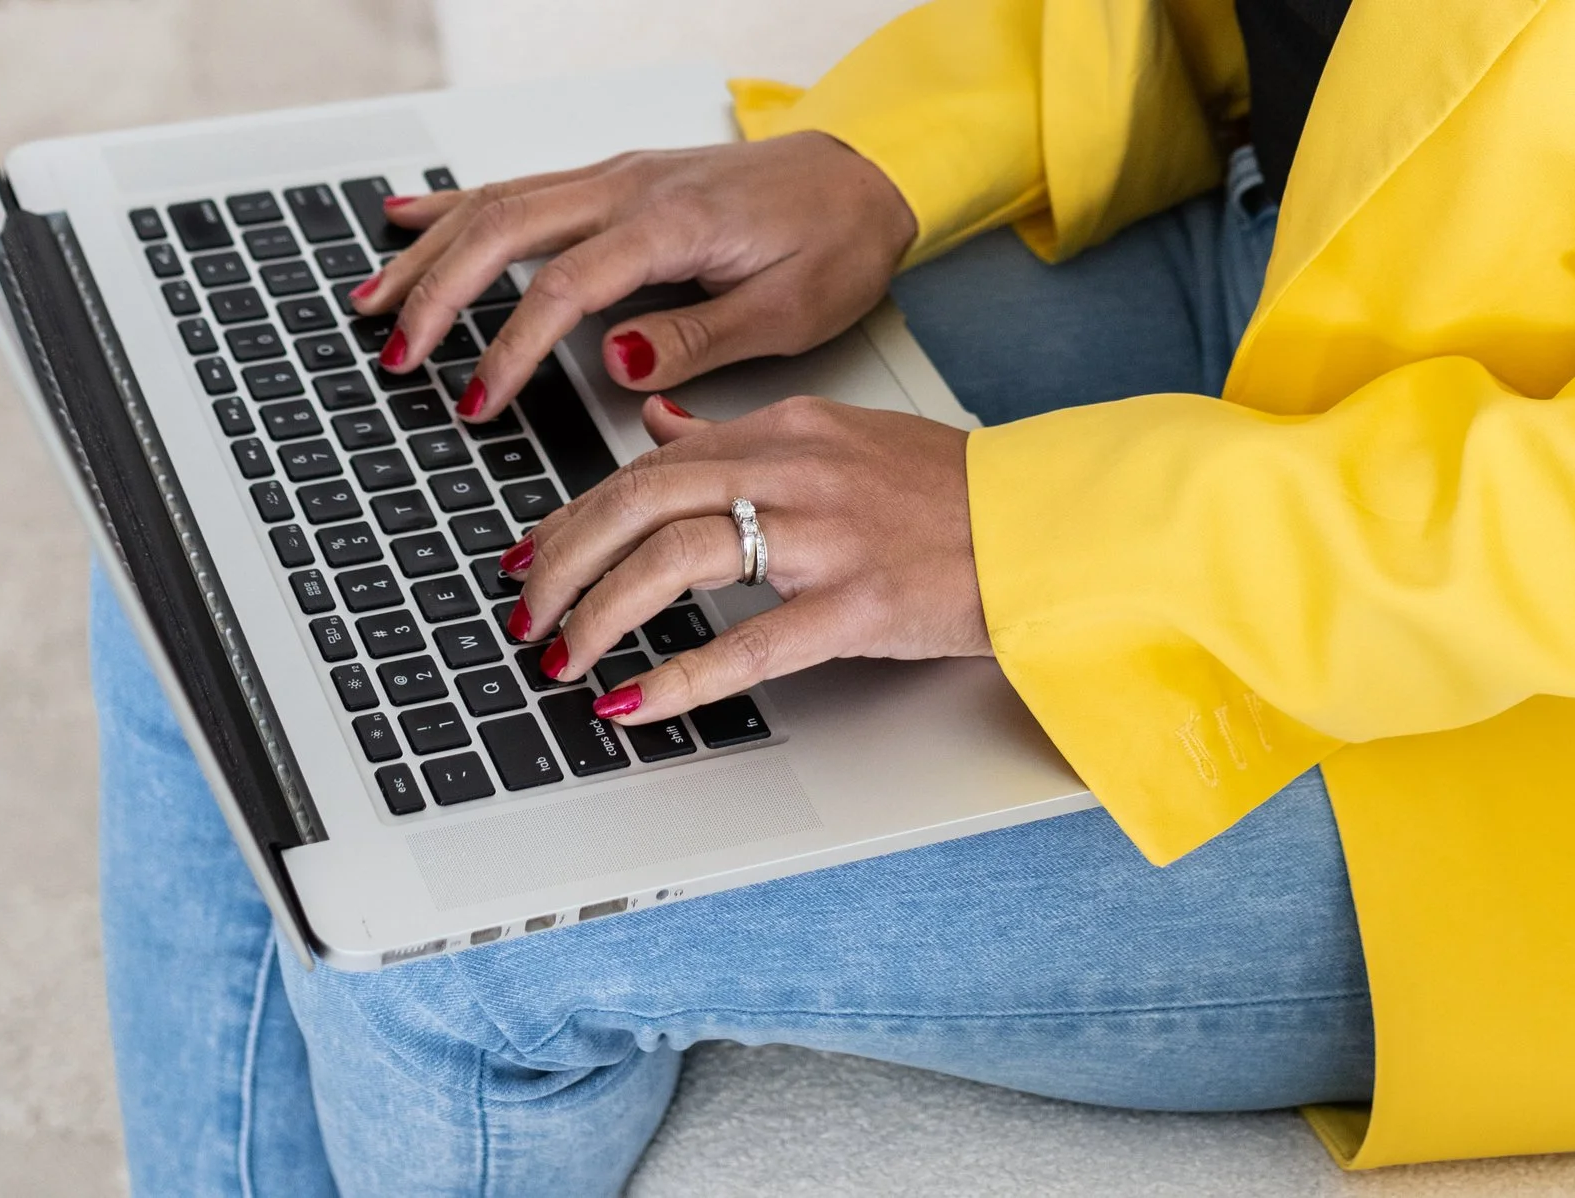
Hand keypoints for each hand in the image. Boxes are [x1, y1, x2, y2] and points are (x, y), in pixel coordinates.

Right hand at [351, 132, 918, 419]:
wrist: (868, 174)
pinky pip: (522, 186)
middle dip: (436, 293)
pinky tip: (410, 218)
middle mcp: (633, 188)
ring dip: (429, 249)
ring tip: (375, 299)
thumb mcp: (787, 312)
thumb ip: (696, 338)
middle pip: (503, 230)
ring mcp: (620, 175)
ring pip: (499, 201)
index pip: (562, 288)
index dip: (509, 349)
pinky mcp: (621, 178)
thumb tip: (613, 363)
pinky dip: (459, 205)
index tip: (478, 403)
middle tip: (395, 353)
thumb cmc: (838, 242)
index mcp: (671, 225)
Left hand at [502, 393, 989, 724]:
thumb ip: (740, 433)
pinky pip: (750, 644)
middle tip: (526, 611)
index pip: (651, 462)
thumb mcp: (838, 436)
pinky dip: (679, 676)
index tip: (534, 553)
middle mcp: (797, 470)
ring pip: (677, 558)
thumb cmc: (950, 492)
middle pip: (641, 500)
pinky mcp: (858, 605)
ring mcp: (827, 538)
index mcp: (788, 428)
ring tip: (563, 656)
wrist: (1047, 526)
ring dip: (602, 612)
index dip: (577, 513)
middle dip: (565, 561)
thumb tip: (656, 424)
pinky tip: (632, 700)